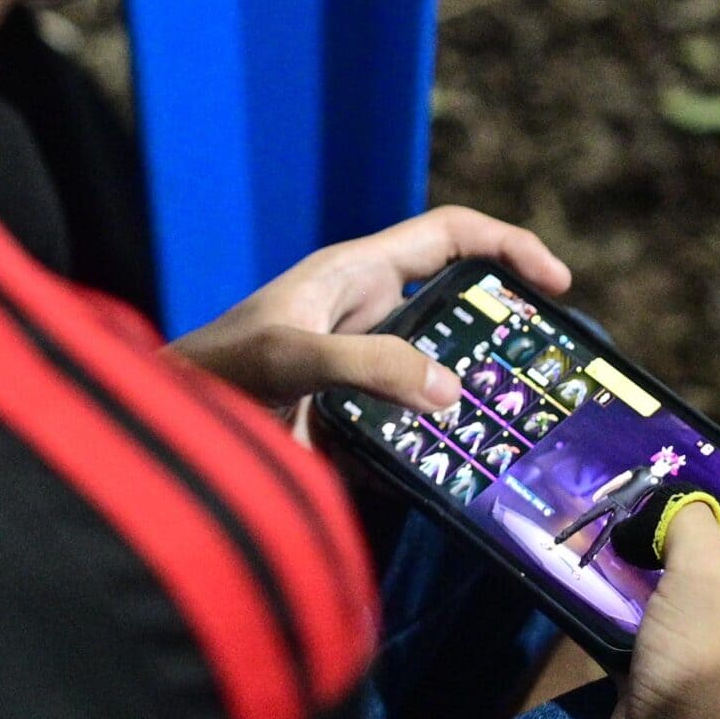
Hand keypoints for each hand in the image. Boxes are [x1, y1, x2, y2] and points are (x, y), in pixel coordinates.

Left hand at [168, 207, 570, 415]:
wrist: (162, 438)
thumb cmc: (210, 373)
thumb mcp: (289, 356)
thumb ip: (367, 365)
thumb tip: (450, 390)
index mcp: (357, 273)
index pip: (451, 236)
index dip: (509, 246)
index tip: (557, 284)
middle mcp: (367, 316)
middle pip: (458, 311)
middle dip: (502, 339)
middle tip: (544, 378)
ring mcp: (362, 372)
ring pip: (439, 379)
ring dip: (471, 407)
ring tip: (511, 437)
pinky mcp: (353, 423)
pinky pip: (410, 433)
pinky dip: (432, 455)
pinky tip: (446, 482)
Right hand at [587, 385, 719, 718]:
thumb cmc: (714, 687)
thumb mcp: (707, 584)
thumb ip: (697, 529)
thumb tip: (688, 518)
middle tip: (677, 445)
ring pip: (710, 568)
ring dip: (670, 531)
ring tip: (626, 489)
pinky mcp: (693, 677)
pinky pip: (670, 609)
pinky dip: (640, 579)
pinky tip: (602, 558)